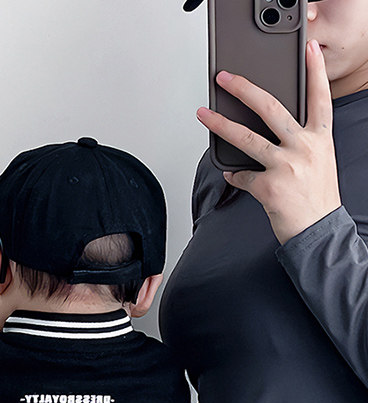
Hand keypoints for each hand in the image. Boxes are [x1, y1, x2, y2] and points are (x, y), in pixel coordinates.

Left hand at [195, 39, 341, 244]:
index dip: (315, 71)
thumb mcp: (318, 161)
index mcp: (320, 138)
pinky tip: (233, 177)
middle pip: (271, 108)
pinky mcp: (269, 186)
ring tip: (204, 115)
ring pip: (246, 138)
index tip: (307, 51)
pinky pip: (241, 176)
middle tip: (225, 79)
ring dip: (220, 125)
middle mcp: (304, 147)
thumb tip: (270, 134)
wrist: (318, 230)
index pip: (320, 97)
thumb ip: (300, 142)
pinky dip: (234, 176)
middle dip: (244, 89)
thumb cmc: (316, 196)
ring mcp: (286, 165)